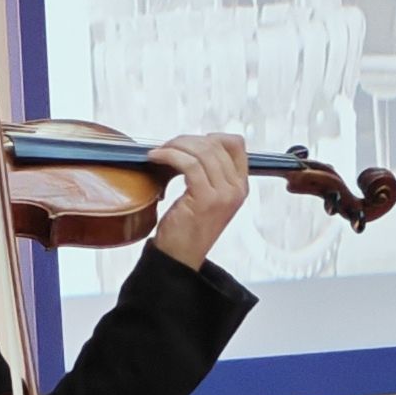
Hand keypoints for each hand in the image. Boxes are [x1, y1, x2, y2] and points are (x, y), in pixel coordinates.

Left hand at [146, 131, 249, 269]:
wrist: (179, 258)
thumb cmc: (187, 227)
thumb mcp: (207, 197)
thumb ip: (208, 173)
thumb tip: (192, 143)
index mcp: (240, 186)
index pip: (236, 144)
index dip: (210, 137)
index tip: (189, 143)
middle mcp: (237, 189)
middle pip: (216, 144)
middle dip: (186, 140)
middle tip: (166, 147)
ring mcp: (223, 194)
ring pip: (202, 151)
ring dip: (175, 146)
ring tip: (158, 152)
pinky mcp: (205, 199)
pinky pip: (188, 164)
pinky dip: (169, 155)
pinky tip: (155, 158)